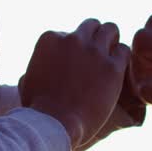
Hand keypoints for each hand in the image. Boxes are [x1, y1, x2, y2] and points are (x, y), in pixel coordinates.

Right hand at [18, 19, 130, 150]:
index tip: (74, 62)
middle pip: (91, 25)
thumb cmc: (38, 109)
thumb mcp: (27, 84)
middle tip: (97, 54)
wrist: (56, 124)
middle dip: (95, 37)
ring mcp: (94, 52)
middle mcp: (72, 39)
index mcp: (50, 38)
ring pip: (110, 30)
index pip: (67, 33)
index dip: (73, 49)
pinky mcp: (112, 67)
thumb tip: (29, 74)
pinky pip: (124, 51)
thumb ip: (32, 71)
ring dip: (111, 41)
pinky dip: (122, 58)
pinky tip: (117, 70)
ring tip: (110, 56)